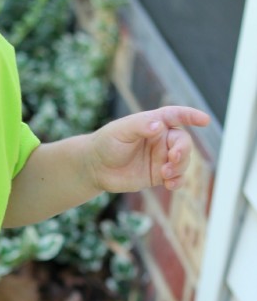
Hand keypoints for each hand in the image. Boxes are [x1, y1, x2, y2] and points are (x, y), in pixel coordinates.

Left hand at [87, 106, 209, 194]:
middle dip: (183, 150)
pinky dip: (178, 181)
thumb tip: (159, 126)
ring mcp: (161, 157)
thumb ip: (140, 126)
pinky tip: (171, 185)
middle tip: (172, 159)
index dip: (191, 116)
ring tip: (165, 174)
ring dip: (180, 167)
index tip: (204, 120)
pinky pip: (176, 178)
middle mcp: (161, 139)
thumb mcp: (121, 131)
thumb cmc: (107, 143)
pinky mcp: (158, 175)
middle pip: (183, 142)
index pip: (176, 115)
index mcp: (154, 123)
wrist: (96, 167)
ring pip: (183, 161)